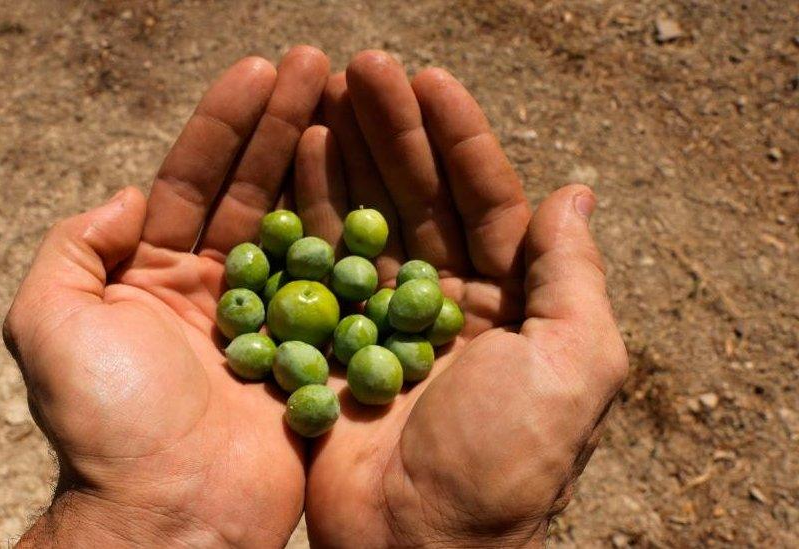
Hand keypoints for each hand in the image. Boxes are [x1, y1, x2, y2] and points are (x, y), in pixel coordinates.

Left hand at [3, 46, 328, 546]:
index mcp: (151, 277)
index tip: (261, 69)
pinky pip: (339, 287)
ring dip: (325, 165)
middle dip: (282, 125)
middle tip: (320, 65)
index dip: (224, 123)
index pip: (193, 179)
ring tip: (353, 102)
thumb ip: (72, 248)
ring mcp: (268, 322)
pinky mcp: (312, 357)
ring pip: (301, 226)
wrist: (170, 516)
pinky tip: (381, 187)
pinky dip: (358, 238)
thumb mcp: (48, 322)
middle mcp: (212, 291)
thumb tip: (128, 197)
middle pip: (253, 190)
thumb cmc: (107, 425)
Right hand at [299, 51, 627, 546]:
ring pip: (366, 222)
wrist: (420, 548)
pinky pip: (320, 268)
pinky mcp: (333, 344)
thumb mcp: (573, 365)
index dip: (460, 138)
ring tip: (321, 95)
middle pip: (421, 199)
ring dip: (347, 158)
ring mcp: (385, 323)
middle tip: (360, 68)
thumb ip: (576, 276)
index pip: (489, 201)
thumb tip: (575, 192)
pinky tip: (294, 166)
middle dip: (393, 131)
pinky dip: (307, 217)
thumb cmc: (505, 461)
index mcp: (512, 305)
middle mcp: (449, 305)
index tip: (427, 80)